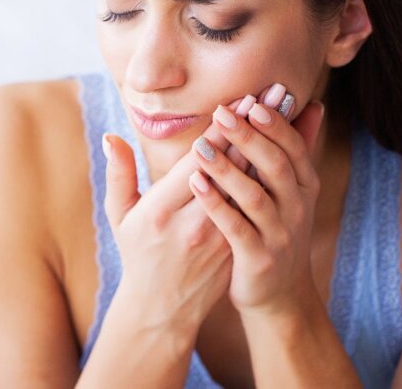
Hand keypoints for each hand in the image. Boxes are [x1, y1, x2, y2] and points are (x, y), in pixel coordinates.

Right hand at [101, 85, 279, 334]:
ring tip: (289, 113)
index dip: (223, 129)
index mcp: (161, 211)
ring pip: (250, 183)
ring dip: (270, 145)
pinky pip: (256, 202)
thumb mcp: (119, 217)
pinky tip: (286, 149)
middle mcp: (194, 222)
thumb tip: (111, 137)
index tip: (243, 98)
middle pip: (231, 166)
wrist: (162, 310)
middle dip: (255, 126)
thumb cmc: (137, 255)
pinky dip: (271, 174)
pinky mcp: (235, 244)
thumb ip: (118, 174)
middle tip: (277, 92)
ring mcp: (219, 236)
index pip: (198, 161)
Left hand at [188, 90, 325, 317]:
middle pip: (276, 166)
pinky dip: (216, 204)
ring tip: (200, 146)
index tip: (251, 100)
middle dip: (249, 138)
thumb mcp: (294, 191)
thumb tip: (315, 104)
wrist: (279, 294)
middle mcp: (297, 208)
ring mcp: (280, 235)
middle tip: (221, 113)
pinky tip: (196, 183)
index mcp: (304, 187)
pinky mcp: (259, 259)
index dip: (274, 124)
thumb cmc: (277, 230)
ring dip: (228, 169)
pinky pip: (236, 228)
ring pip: (255, 196)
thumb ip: (299, 148)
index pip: (294, 148)